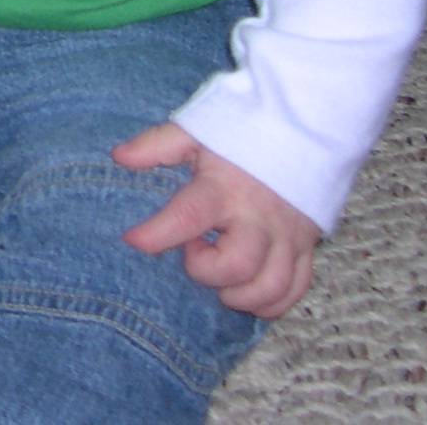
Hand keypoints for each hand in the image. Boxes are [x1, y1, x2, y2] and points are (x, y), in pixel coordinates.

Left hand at [113, 123, 321, 317]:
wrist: (308, 124)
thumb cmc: (246, 128)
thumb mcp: (197, 129)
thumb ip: (157, 144)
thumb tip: (118, 156)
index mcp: (225, 188)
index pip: (188, 217)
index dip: (156, 235)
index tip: (132, 240)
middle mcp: (259, 217)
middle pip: (236, 266)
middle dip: (206, 270)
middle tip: (194, 248)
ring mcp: (288, 235)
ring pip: (270, 287)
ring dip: (239, 294)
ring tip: (220, 276)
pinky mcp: (307, 245)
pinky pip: (296, 289)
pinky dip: (271, 302)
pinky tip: (248, 291)